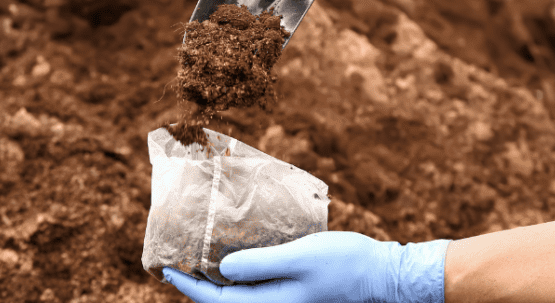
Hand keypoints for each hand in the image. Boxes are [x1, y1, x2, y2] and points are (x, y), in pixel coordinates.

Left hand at [163, 231, 449, 302]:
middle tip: (176, 263)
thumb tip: (222, 268)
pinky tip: (237, 256)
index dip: (188, 287)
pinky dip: (241, 275)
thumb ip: (259, 263)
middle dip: (199, 286)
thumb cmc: (346, 265)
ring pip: (241, 297)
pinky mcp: (296, 294)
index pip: (217, 302)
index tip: (166, 270)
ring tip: (199, 257)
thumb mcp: (298, 257)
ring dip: (219, 281)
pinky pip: (258, 289)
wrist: (388, 276)